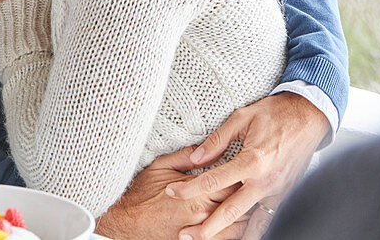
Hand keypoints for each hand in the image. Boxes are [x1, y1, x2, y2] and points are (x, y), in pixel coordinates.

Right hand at [96, 146, 244, 239]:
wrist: (126, 220)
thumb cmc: (141, 192)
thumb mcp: (161, 166)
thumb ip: (186, 156)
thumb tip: (203, 148)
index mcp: (197, 192)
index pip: (231, 182)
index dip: (241, 176)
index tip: (245, 170)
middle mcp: (202, 213)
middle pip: (239, 205)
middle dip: (247, 197)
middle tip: (253, 188)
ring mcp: (200, 231)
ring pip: (237, 227)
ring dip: (246, 217)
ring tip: (250, 208)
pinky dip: (234, 234)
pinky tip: (236, 226)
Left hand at [165, 92, 329, 239]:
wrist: (309, 117)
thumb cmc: (276, 114)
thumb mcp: (242, 118)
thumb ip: (217, 140)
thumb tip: (196, 158)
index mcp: (252, 161)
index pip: (212, 180)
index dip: (189, 188)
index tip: (171, 191)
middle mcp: (265, 182)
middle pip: (230, 211)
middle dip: (206, 227)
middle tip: (186, 235)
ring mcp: (277, 192)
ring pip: (251, 224)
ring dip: (230, 236)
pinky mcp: (285, 195)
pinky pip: (267, 219)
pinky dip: (253, 231)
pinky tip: (239, 236)